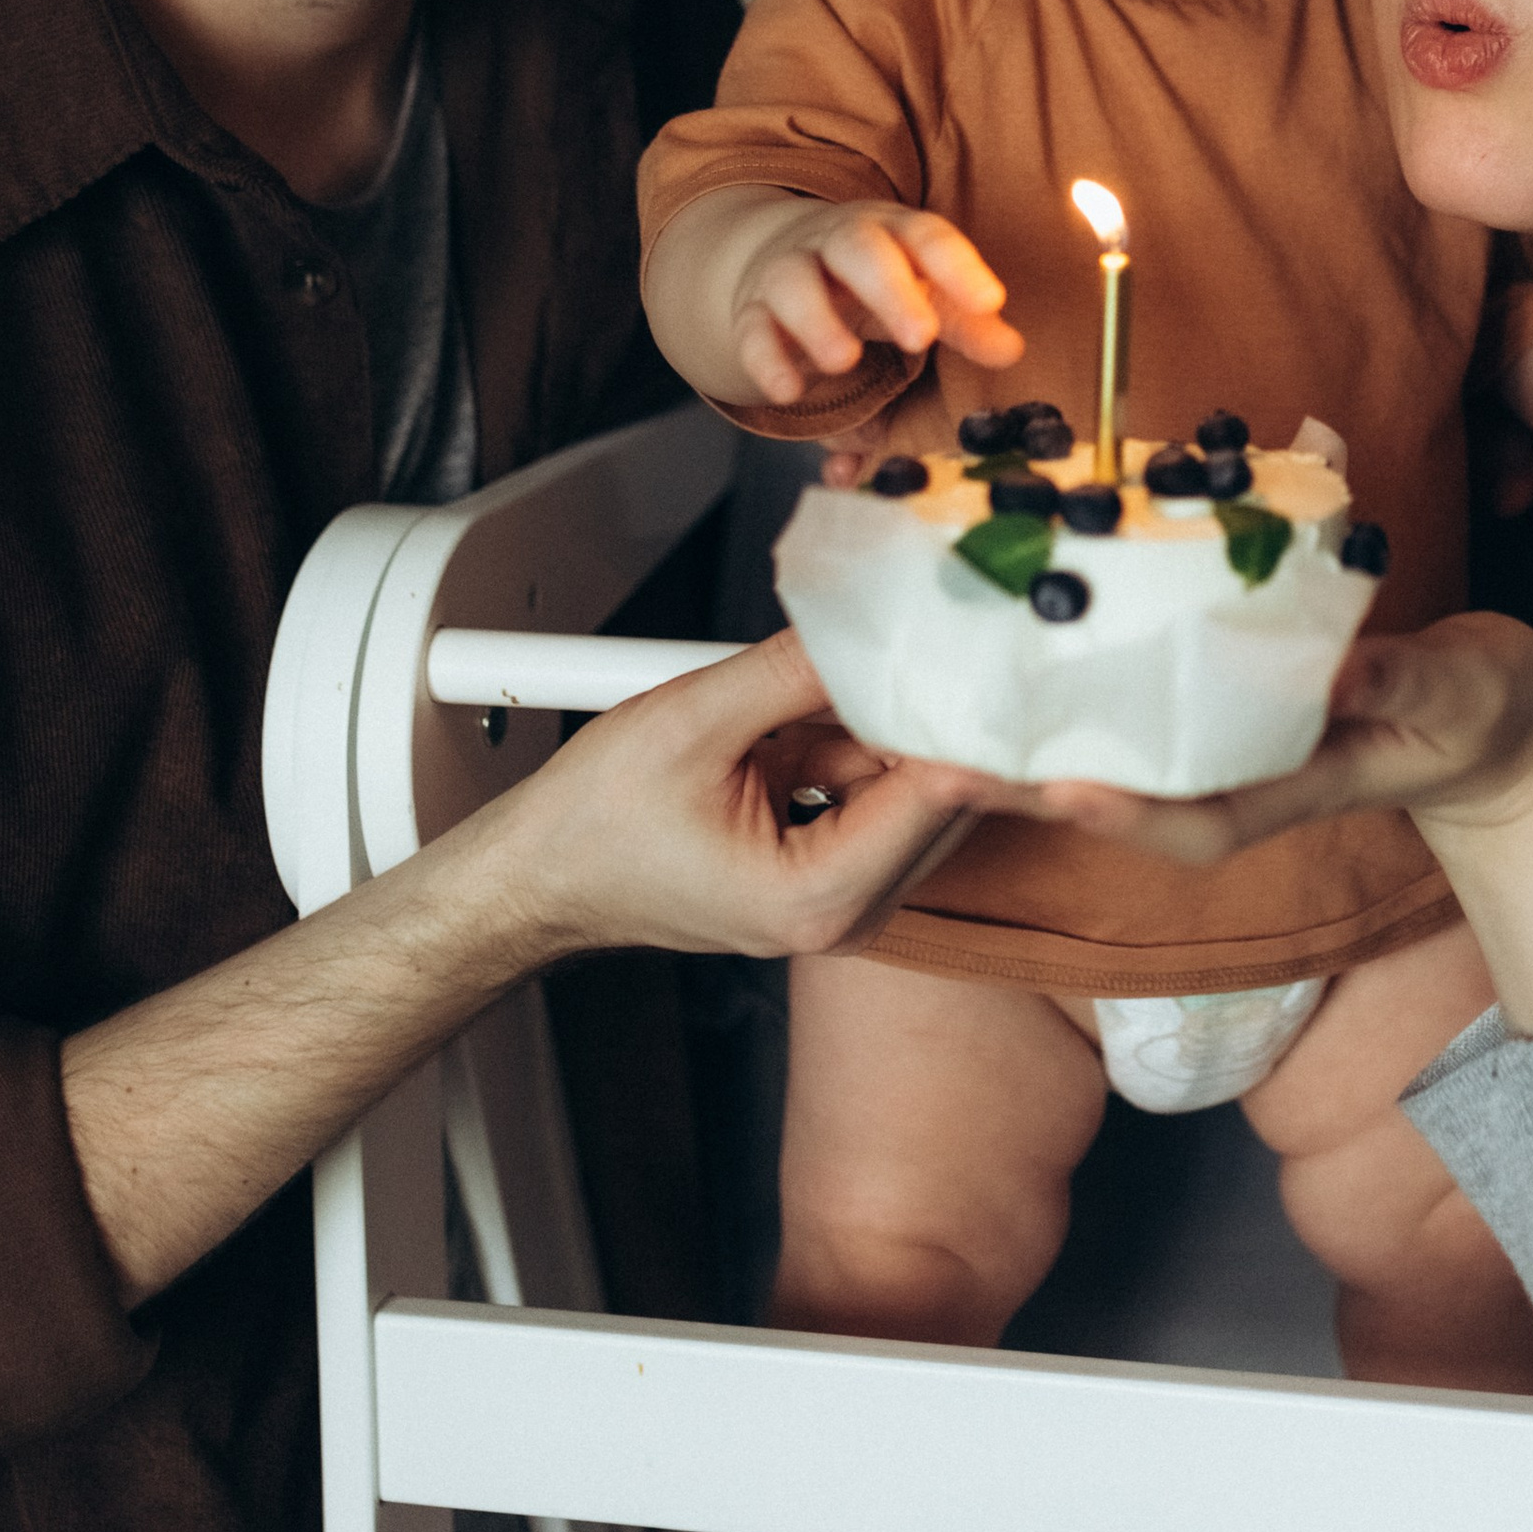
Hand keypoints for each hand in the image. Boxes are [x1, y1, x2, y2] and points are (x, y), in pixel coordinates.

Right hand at [487, 628, 974, 960]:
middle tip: (947, 623)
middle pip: (946, 795)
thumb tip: (874, 620)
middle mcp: (846, 911)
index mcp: (820, 897)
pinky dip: (863, 735)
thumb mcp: (694, 719)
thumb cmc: (592, 829)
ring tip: (847, 663)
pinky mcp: (832, 866)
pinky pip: (878, 786)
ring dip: (891, 718)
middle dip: (938, 708)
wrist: (539, 875)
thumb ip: (796, 670)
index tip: (993, 644)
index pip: (940, 794)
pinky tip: (826, 696)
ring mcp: (843, 893)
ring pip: (915, 785)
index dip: (968, 713)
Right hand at [732, 202, 1024, 405]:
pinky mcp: (752, 311)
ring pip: (795, 283)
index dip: (958, 266)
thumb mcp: (922, 292)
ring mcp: (789, 272)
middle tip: (922, 336)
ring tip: (844, 363)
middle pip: (859, 249)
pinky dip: (766, 359)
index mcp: (892, 231)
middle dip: (890, 289)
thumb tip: (1011, 351)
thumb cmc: (871, 281)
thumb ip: (966, 323)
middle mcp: (838, 243)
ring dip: (817, 321)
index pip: (927, 236)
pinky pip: (752, 329)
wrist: (779, 254)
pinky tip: (788, 391)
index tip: (991, 302)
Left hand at [945, 613, 1532, 1039]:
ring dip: (1019, 742)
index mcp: (1291, 786)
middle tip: (930, 760)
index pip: (1195, 820)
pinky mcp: (1210, 703)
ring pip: (1106, 755)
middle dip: (1026, 787)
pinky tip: (995, 653)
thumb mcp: (1453, 692)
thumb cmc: (1475, 708)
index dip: (1122, 811)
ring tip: (922, 719)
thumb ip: (1401, 679)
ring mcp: (1221, 745)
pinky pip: (1123, 706)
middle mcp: (1239, 775)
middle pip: (1118, 794)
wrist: (1488, 721)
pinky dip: (1059, 689)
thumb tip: (1344, 663)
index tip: (1051, 791)